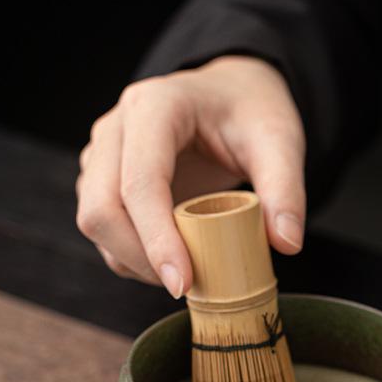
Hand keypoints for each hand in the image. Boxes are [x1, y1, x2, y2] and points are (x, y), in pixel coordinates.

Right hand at [76, 56, 305, 296]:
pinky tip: (171, 260)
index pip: (141, 182)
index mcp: (156, 107)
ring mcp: (102, 154)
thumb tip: (287, 245)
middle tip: (188, 286)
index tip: (183, 284)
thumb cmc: (250, 112)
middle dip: (140, 258)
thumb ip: (286, 191)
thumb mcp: (280, 142)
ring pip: (95, 223)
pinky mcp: (101, 179)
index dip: (156, 240)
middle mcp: (116, 128)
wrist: (229, 95)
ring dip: (134, 261)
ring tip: (185, 272)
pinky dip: (131, 257)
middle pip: (101, 208)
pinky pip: (103, 230)